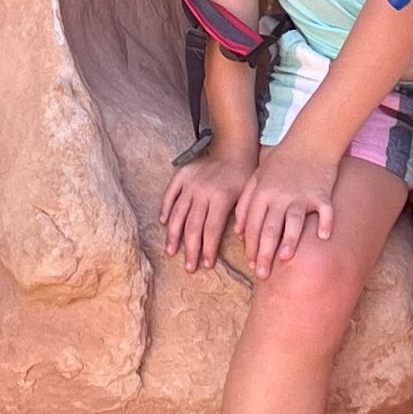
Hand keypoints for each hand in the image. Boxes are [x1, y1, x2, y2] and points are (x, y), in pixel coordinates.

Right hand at [161, 147, 256, 272]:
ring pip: (178, 214)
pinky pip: (170, 194)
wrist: (234, 146)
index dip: (208, 249)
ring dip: (174, 235)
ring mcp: (190, 184)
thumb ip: (242, 216)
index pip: (211, 230)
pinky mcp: (181, 175)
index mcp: (220, 198)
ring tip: (171, 251)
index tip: (207, 265)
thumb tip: (239, 240)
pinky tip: (164, 223)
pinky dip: (165, 208)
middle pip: (192, 226)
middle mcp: (202, 192)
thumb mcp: (248, 195)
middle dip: (190, 249)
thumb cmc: (245, 173)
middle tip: (189, 267)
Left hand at [233, 139, 340, 269]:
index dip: (249, 246)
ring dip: (289, 241)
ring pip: (293, 222)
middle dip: (264, 253)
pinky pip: (323, 210)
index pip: (251, 224)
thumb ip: (245, 203)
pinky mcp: (321, 193)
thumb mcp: (257, 177)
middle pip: (269, 229)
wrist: (310, 140)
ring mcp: (301, 195)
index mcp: (262, 193)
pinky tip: (323, 236)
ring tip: (285, 259)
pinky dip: (324, 223)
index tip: (250, 263)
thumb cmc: (282, 161)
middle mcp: (279, 196)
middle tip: (262, 274)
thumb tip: (238, 232)